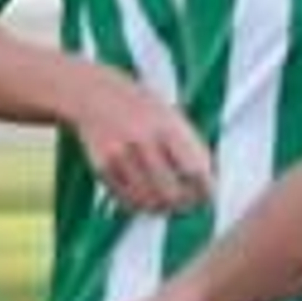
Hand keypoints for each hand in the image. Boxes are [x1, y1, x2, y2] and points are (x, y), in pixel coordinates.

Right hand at [72, 73, 214, 213]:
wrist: (92, 92)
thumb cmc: (141, 107)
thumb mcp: (170, 116)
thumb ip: (190, 146)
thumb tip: (209, 183)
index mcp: (167, 126)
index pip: (195, 171)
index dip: (204, 191)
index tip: (206, 197)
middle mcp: (143, 139)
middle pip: (172, 192)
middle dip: (184, 205)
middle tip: (187, 205)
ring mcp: (121, 154)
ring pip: (149, 201)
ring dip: (162, 208)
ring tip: (167, 204)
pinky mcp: (101, 166)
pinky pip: (126, 199)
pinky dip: (140, 205)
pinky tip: (146, 199)